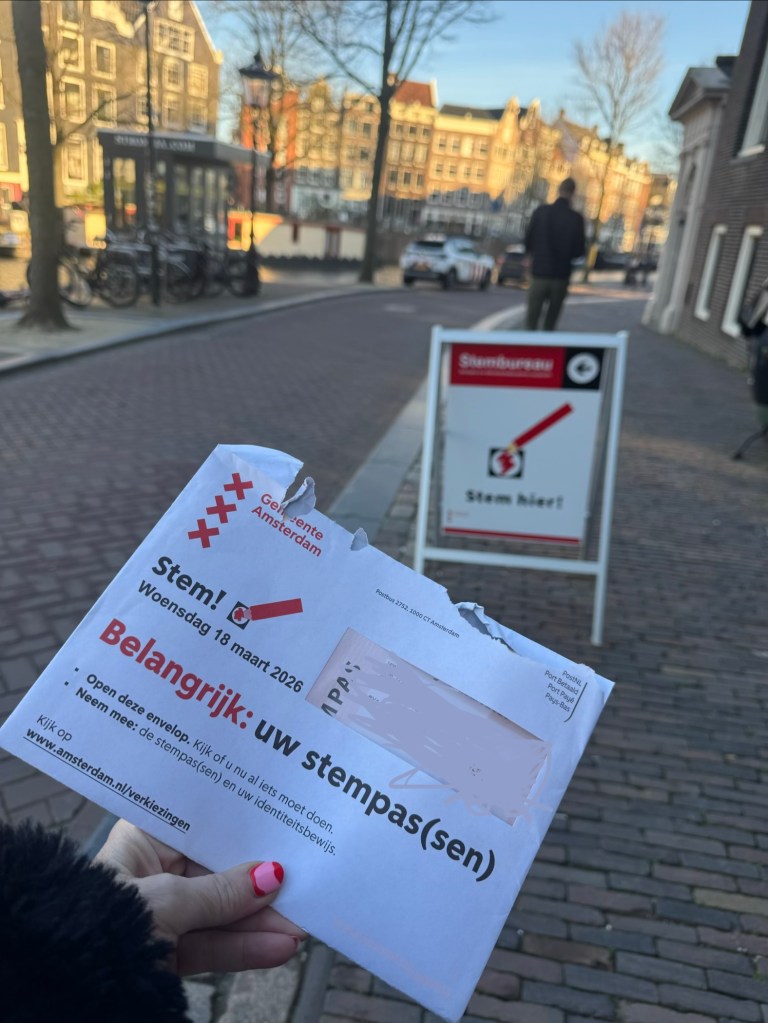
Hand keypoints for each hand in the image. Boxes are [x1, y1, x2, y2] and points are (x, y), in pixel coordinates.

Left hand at [95, 819, 305, 974]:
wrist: (65, 988)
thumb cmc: (99, 927)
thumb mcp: (165, 903)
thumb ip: (220, 893)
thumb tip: (270, 876)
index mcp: (141, 841)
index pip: (202, 826)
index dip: (241, 827)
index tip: (279, 828)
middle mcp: (152, 873)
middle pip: (218, 870)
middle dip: (260, 881)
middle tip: (302, 880)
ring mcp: (163, 915)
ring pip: (222, 911)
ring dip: (262, 919)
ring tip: (301, 922)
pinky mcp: (168, 953)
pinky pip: (214, 945)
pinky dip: (246, 948)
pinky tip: (278, 946)